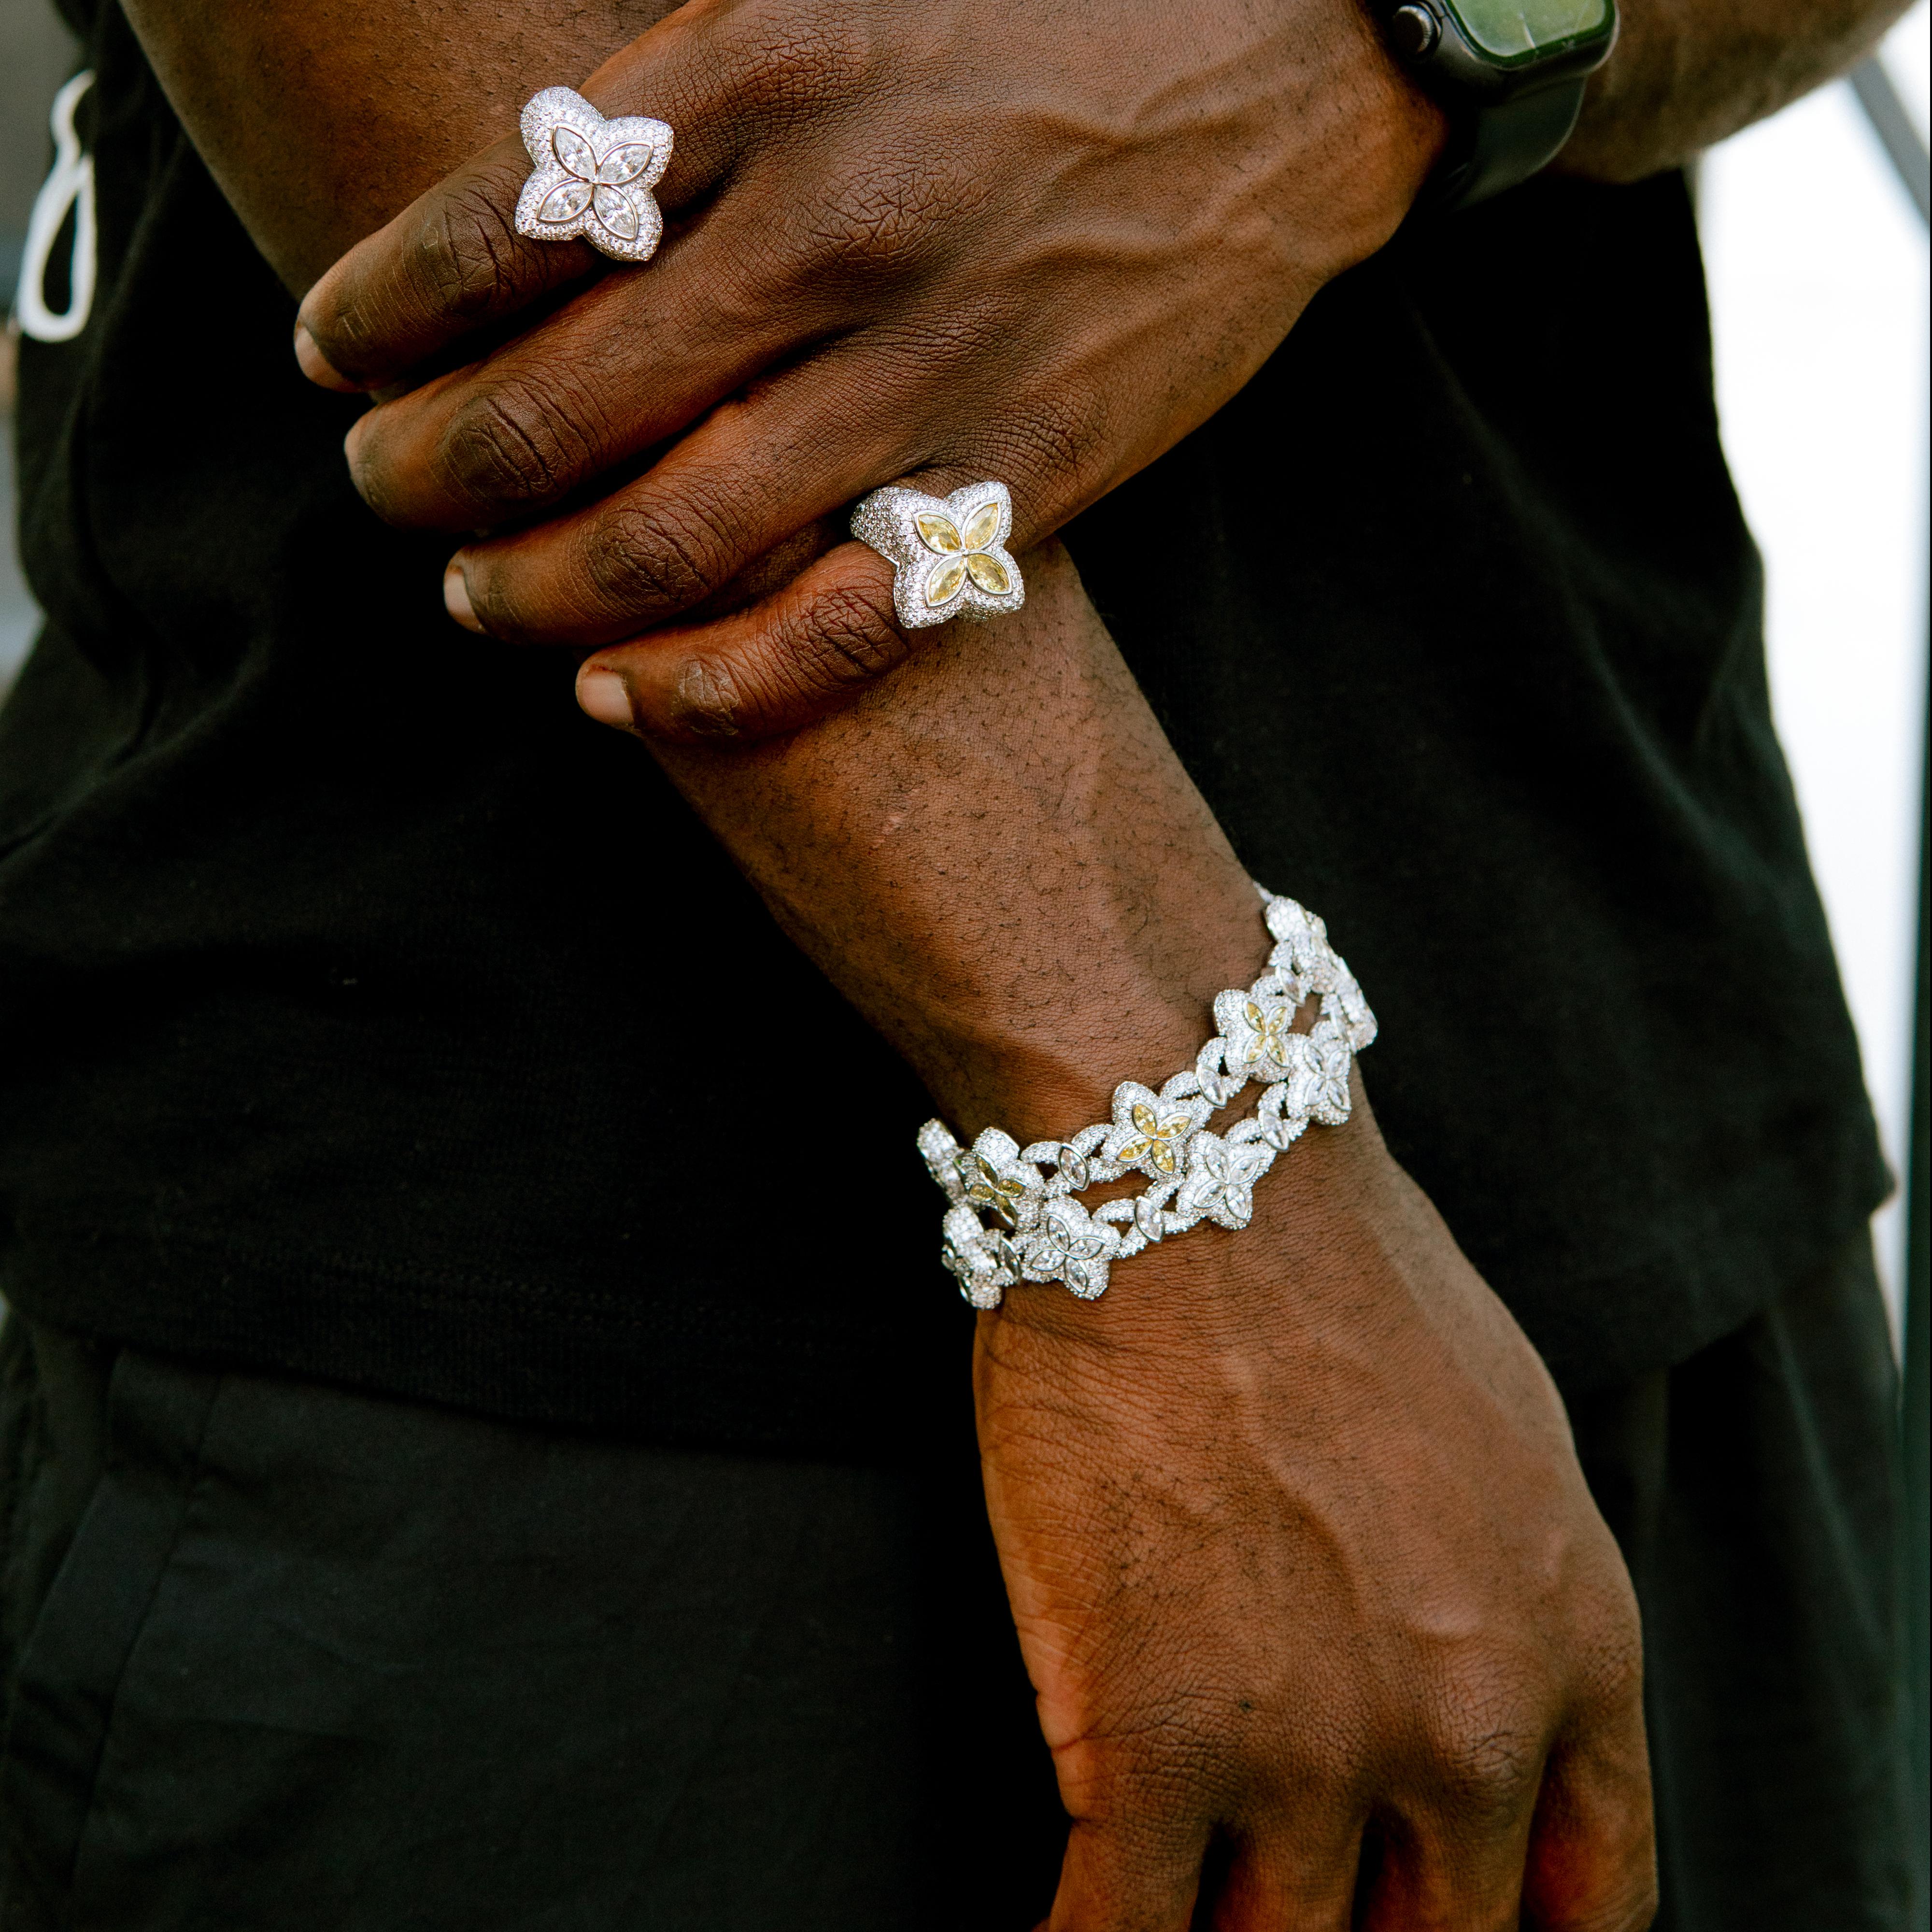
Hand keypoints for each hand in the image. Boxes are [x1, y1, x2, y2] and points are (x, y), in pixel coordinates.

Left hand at [295, 0, 1443, 739]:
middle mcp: (835, 230)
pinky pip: (840, 632)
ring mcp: (935, 370)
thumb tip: (535, 155)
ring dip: (538, 592)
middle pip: (555, 407)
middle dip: (427, 471)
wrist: (1291, 63)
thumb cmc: (1043, 8)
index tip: (331, 357)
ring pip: (675, 540)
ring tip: (477, 601)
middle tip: (384, 492)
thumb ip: (682, 67)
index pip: (497, 222)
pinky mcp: (1024, 480)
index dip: (377, 311)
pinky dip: (715, 689)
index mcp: (766, 72)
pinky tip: (621, 700)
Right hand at [639, 547, 1655, 1927]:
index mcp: (1574, 1650)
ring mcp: (1307, 1752)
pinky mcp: (1147, 1740)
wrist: (1194, 1171)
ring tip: (1190, 1903)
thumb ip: (1514, 1604)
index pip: (1600, 1899)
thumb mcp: (1507, 1439)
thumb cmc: (1332, 1272)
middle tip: (1302, 1913)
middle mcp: (1464, 1732)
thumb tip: (1478, 1711)